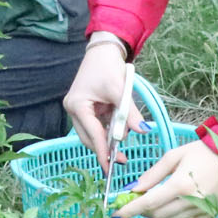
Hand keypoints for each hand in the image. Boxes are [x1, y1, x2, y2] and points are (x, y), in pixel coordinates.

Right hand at [64, 40, 143, 171]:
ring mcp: (79, 109)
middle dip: (106, 148)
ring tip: (123, 138)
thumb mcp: (120, 90)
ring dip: (108, 137)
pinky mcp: (86, 108)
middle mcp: (74, 109)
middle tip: (123, 160)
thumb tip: (143, 130)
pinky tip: (118, 129)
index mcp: (77, 105)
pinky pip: (97, 125)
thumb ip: (130, 113)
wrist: (103, 50)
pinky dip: (108, 129)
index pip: (92, 134)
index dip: (102, 152)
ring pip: (93, 133)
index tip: (110, 168)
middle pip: (89, 137)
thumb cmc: (108, 66)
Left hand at [115, 140, 217, 217]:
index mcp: (179, 184)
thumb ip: (153, 173)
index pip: (148, 203)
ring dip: (159, 215)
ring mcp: (201, 212)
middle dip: (144, 210)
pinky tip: (174, 212)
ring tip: (160, 201)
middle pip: (157, 215)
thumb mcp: (174, 155)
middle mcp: (190, 201)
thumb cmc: (202, 152)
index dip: (129, 211)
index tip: (115, 216)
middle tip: (140, 199)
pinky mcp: (210, 217)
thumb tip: (134, 188)